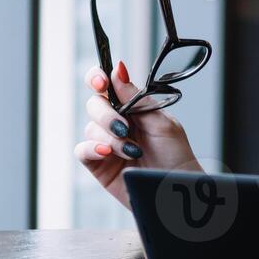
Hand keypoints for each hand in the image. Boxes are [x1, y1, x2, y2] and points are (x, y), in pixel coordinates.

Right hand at [73, 60, 200, 210]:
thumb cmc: (175, 154)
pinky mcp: (99, 164)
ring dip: (110, 138)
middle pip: (94, 105)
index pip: (107, 85)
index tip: (102, 83)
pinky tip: (107, 152)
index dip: (98, 78)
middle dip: (107, 114)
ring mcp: (106, 143)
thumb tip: (117, 70)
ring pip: (91, 128)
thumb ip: (136, 98)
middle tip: (124, 127)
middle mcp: (116, 122)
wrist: (176, 188)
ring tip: (131, 150)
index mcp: (131, 106)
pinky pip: (82, 151)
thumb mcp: (161, 121)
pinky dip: (92, 148)